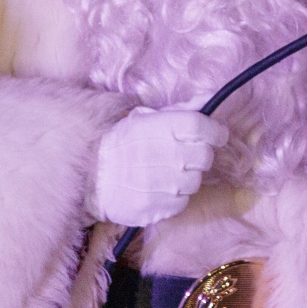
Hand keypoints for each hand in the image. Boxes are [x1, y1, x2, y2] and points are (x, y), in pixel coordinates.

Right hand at [92, 107, 228, 227]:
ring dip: (187, 176)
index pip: (201, 126)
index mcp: (161, 129)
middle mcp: (165, 156)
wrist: (90, 177)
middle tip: (184, 154)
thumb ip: (181, 109)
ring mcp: (162, 186)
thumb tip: (210, 98)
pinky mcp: (157, 209)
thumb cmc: (121, 144)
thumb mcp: (146, 118)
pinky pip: (181, 202)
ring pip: (195, 181)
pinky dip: (175, 196)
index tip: (216, 134)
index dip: (214, 131)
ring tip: (166, 172)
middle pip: (205, 156)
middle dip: (200, 154)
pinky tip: (159, 188)